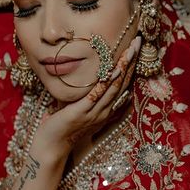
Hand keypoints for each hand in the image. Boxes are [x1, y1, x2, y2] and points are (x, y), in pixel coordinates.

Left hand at [34, 37, 140, 157]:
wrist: (51, 147)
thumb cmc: (62, 126)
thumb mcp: (79, 109)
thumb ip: (88, 96)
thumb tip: (91, 80)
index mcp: (105, 109)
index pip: (122, 84)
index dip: (130, 65)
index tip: (134, 48)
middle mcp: (104, 110)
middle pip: (122, 82)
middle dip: (131, 61)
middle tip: (138, 41)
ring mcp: (94, 112)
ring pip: (114, 86)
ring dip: (123, 66)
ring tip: (130, 50)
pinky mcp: (81, 112)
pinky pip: (97, 95)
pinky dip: (107, 82)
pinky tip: (114, 70)